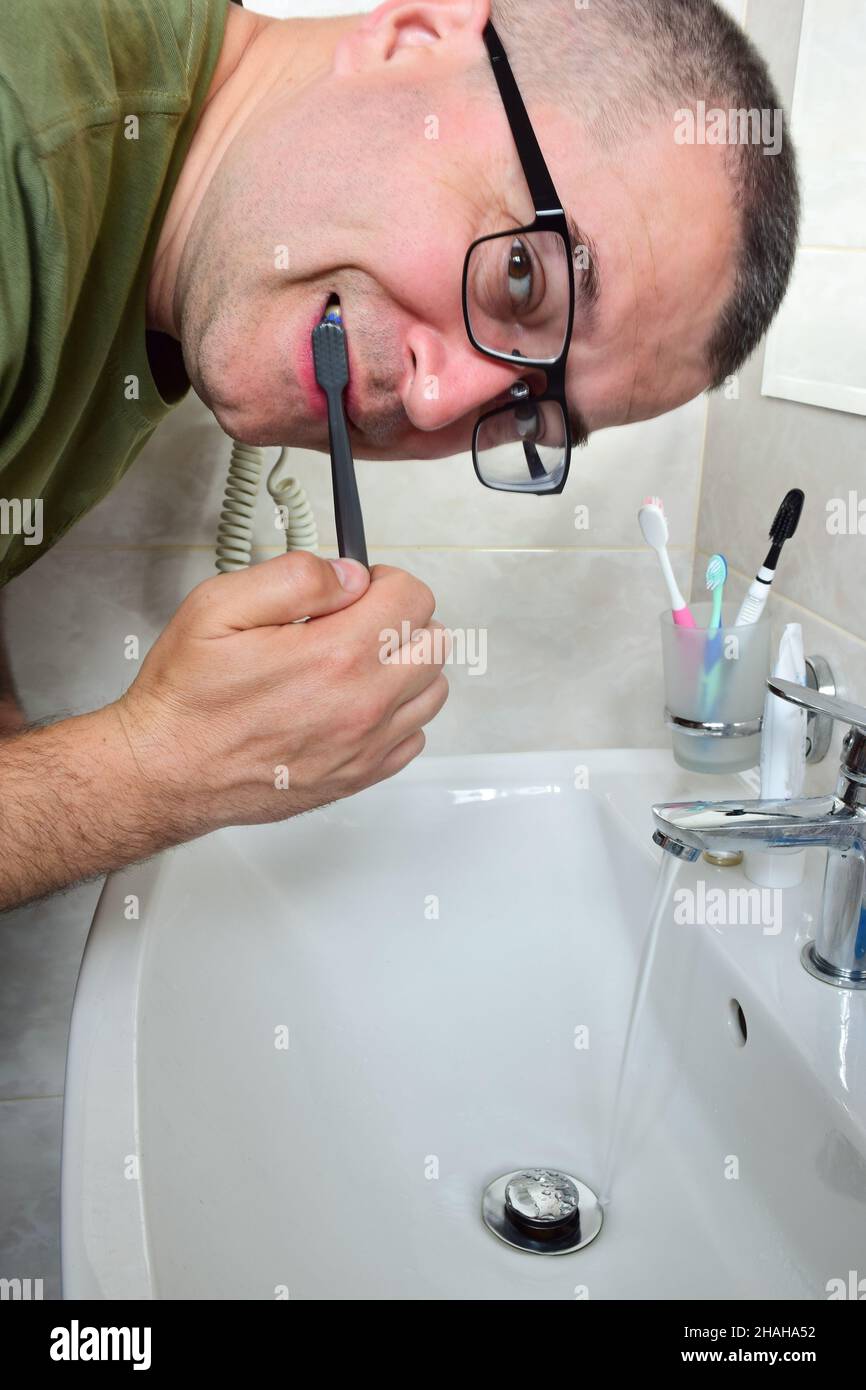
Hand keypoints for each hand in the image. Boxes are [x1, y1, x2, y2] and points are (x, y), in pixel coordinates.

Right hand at [112, 553, 448, 836]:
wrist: (165, 773)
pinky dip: (397, 715)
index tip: (355, 591)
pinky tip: (354, 704)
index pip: (413, 598)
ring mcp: (365, 746)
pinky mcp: (359, 776)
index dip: (383, 583)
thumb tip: (348, 576)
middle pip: (433, 642)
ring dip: (404, 668)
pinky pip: (413, 736)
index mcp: (335, 656)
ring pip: (431, 691)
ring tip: (355, 664)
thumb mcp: (219, 607)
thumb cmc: (186, 698)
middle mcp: (362, 705)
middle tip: (353, 623)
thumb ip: (295, 578)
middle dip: (400, 621)